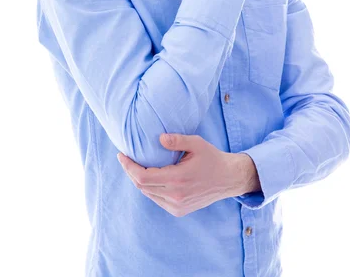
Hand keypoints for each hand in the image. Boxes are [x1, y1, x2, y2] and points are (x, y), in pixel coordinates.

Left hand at [117, 134, 239, 216]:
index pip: (142, 177)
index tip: (121, 155)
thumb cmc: (212, 157)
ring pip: (148, 193)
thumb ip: (177, 140)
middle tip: (126, 158)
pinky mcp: (179, 211)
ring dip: (139, 180)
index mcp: (178, 179)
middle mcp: (175, 196)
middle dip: (131, 171)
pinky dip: (150, 188)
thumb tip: (158, 138)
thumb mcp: (196, 143)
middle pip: (142, 186)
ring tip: (136, 165)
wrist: (228, 179)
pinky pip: (157, 199)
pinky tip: (151, 176)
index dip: (128, 167)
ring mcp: (177, 206)